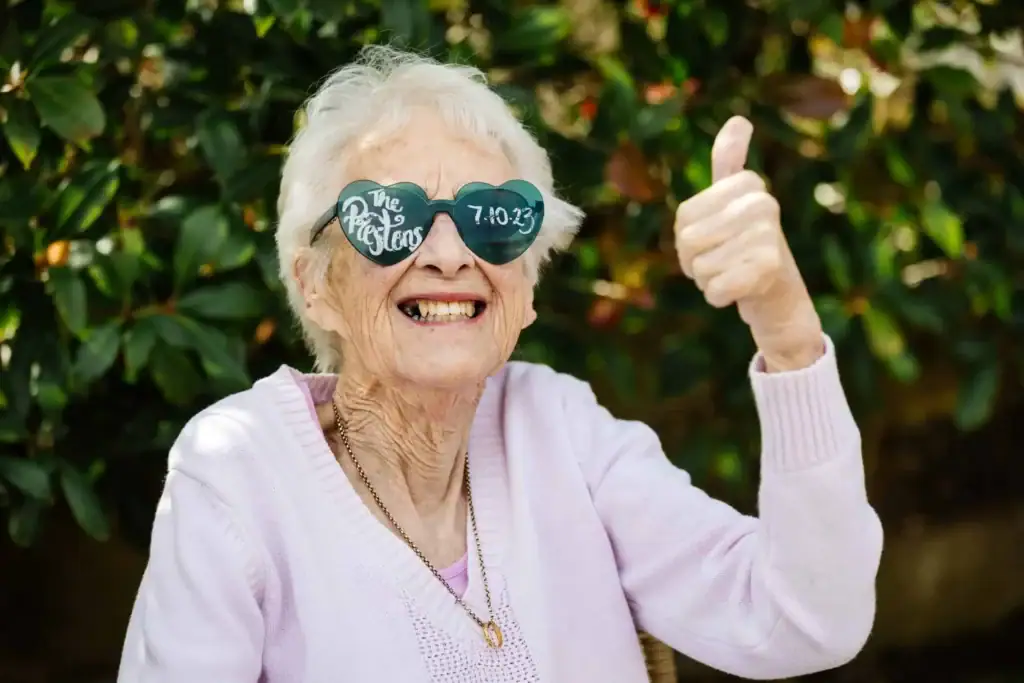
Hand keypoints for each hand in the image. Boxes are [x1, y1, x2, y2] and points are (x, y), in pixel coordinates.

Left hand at [674, 116, 823, 371]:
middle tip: (722, 261)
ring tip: (734, 274)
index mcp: (749, 184)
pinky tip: (740, 292)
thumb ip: (729, 164)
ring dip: (709, 280)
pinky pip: (715, 289)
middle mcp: (763, 203)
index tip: (713, 239)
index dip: (686, 238)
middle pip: (689, 240)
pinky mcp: (769, 269)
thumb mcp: (734, 203)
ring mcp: (768, 235)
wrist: (779, 296)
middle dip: (695, 261)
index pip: (684, 217)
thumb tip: (738, 119)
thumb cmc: (748, 247)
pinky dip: (719, 297)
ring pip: (700, 267)